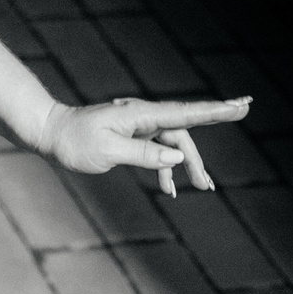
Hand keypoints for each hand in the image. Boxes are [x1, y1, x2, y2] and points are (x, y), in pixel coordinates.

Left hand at [38, 96, 252, 196]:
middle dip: (205, 146)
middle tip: (228, 148)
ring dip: (188, 164)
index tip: (241, 105)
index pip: (186, 112)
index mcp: (141, 114)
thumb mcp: (108, 152)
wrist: (51, 134)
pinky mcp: (132, 135)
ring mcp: (139, 124)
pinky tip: (170, 188)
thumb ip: (145, 153)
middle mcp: (144, 115)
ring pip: (174, 142)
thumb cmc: (76, 142)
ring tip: (203, 187)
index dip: (216, 110)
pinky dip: (166, 167)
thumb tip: (178, 155)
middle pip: (184, 131)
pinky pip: (158, 149)